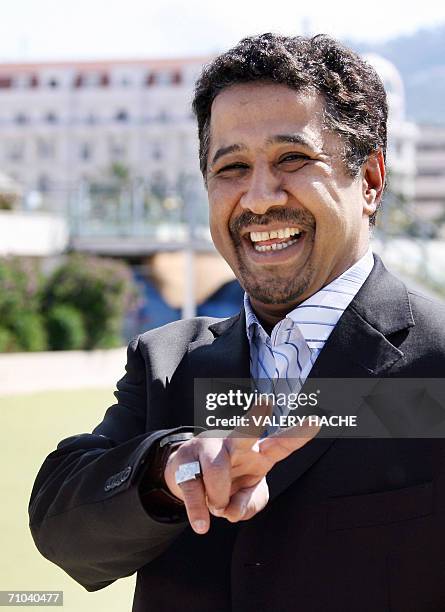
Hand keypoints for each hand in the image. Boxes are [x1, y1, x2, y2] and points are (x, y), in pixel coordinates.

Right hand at [164, 414, 318, 533]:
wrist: (186, 476)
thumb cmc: (226, 485)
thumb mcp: (245, 500)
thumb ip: (247, 506)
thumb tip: (230, 511)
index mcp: (257, 453)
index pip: (280, 444)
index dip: (297, 435)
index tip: (317, 421)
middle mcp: (233, 444)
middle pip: (245, 432)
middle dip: (255, 418)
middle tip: (265, 401)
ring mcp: (208, 448)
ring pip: (216, 469)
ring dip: (217, 498)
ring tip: (216, 506)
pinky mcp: (184, 460)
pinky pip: (192, 487)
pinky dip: (198, 510)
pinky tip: (202, 524)